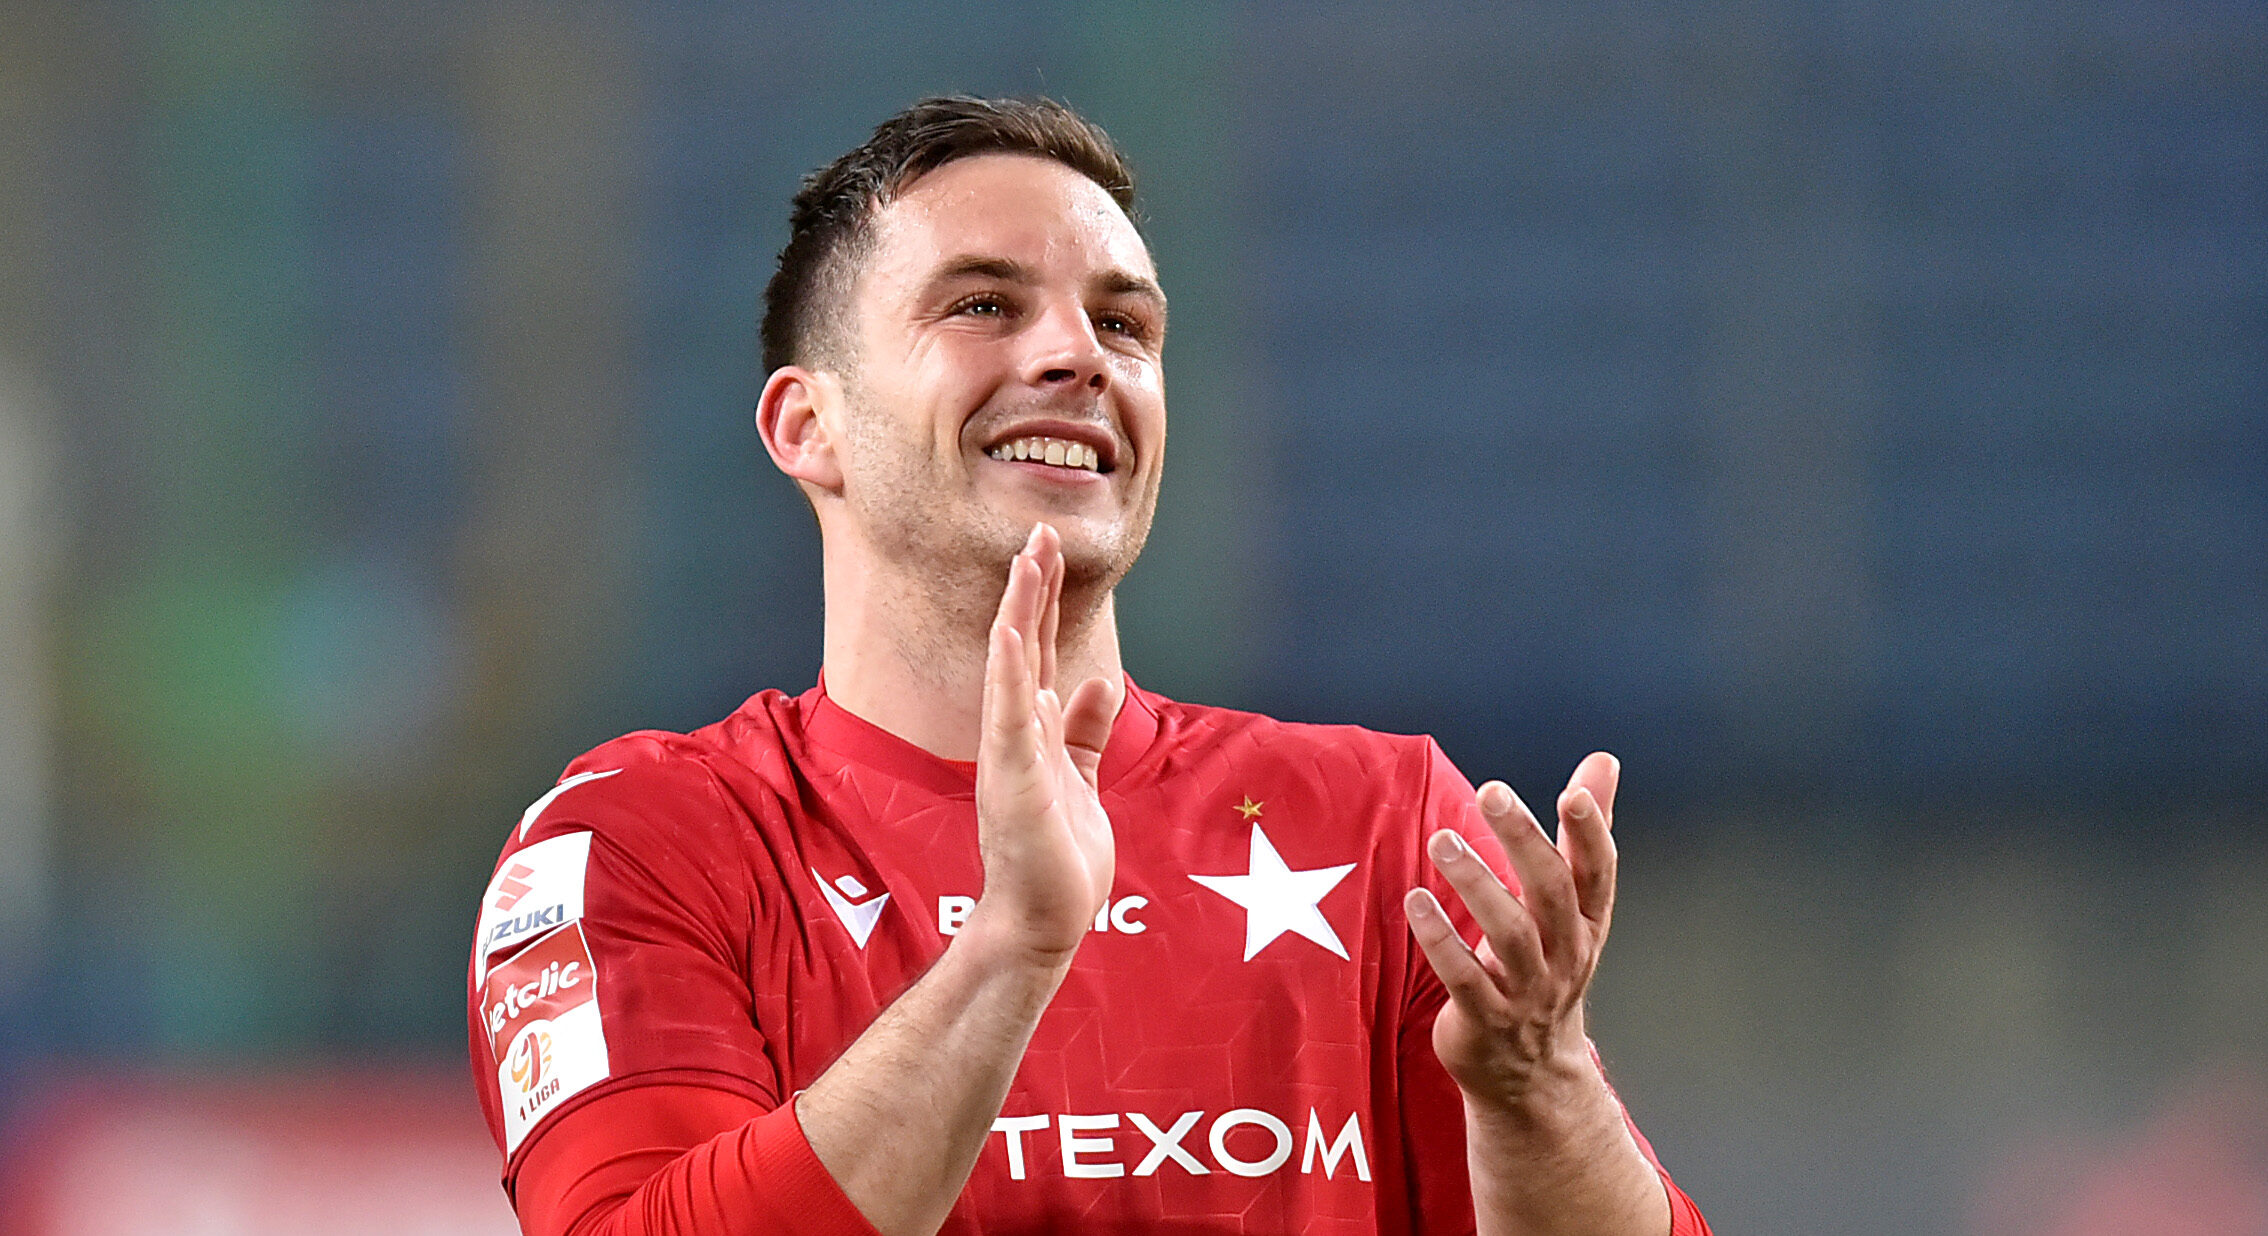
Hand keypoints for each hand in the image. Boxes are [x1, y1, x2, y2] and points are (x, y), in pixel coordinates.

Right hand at [969, 523, 1123, 964]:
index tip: (1048, 550)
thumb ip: (1086, 731)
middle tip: (1040, 530)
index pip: (1035, 651)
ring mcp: (1012, 752)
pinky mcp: (1016, 777)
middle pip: (1022, 645)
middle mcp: (1016, 732)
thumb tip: (1100, 682)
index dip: (1041, 601)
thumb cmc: (1056, 856)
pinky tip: (1006, 630)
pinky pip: (1010, 715)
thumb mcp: (1081, 779)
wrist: (1043, 918)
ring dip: (1019, 612)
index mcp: (1032, 731)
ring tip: (1026, 560)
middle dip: (1032, 588)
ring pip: (1014, 667)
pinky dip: (1008, 671)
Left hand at [1405, 753, 1620, 1108]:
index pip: (1598, 871)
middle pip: (1552, 893)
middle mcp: (1565, 954)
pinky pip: (1464, 976)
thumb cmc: (1548, 965)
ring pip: (1509, 934)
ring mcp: (1528, 990)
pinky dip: (1441, 938)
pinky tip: (1415, 900)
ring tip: (1443, 839)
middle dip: (1525, 841)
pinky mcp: (1485, 1018)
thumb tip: (1603, 762)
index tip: (1574, 791)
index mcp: (1588, 921)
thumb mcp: (1573, 904)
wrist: (1531, 1073)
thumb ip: (1582, 831)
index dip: (1591, 832)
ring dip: (1476, 883)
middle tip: (1492, 793)